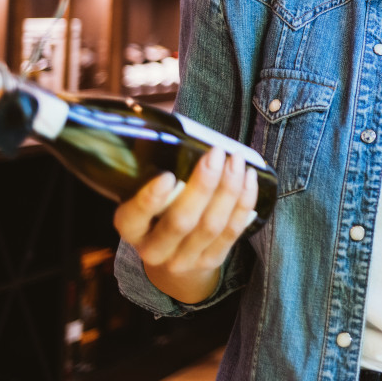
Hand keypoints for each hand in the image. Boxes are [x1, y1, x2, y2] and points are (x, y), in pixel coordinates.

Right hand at [113, 147, 257, 296]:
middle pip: (181, 221)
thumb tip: (166, 119)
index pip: (133, 218)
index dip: (149, 199)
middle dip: (203, 185)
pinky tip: (249, 179)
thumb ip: (152, 164)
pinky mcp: (211, 261)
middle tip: (217, 153)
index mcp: (131, 229)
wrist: (172, 261)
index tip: (167, 176)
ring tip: (237, 161)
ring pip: (211, 226)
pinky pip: (232, 232)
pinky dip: (244, 203)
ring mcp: (183, 260)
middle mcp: (154, 250)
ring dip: (229, 190)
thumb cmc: (159, 215)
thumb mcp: (146, 197)